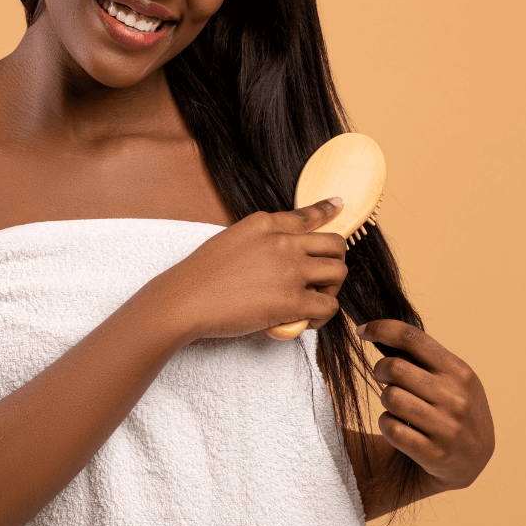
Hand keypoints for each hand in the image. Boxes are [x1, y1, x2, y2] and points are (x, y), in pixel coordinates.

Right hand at [150, 200, 348, 341]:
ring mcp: (290, 270)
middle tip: (321, 279)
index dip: (327, 210)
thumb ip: (259, 239)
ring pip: (338, 273)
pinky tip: (307, 320)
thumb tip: (277, 253)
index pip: (307, 215)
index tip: (339, 205)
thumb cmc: (201, 275)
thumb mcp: (231, 238)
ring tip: (314, 300)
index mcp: (266, 223)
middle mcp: (283, 242)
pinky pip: (328, 306)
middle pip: (335, 245)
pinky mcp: (292, 301)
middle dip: (335, 261)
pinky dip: (324, 316)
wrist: (186, 299)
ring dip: (331, 288)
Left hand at [357, 321, 494, 492]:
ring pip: (391, 397)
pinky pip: (391, 428)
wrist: (472, 461)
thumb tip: (380, 330)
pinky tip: (398, 427)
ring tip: (397, 406)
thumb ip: (424, 357)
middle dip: (380, 370)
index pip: (412, 338)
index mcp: (460, 372)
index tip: (362, 330)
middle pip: (394, 367)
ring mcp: (448, 428)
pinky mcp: (435, 454)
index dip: (381, 329)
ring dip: (386, 400)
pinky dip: (386, 425)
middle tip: (382, 377)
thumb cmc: (453, 409)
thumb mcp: (452, 379)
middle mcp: (457, 398)